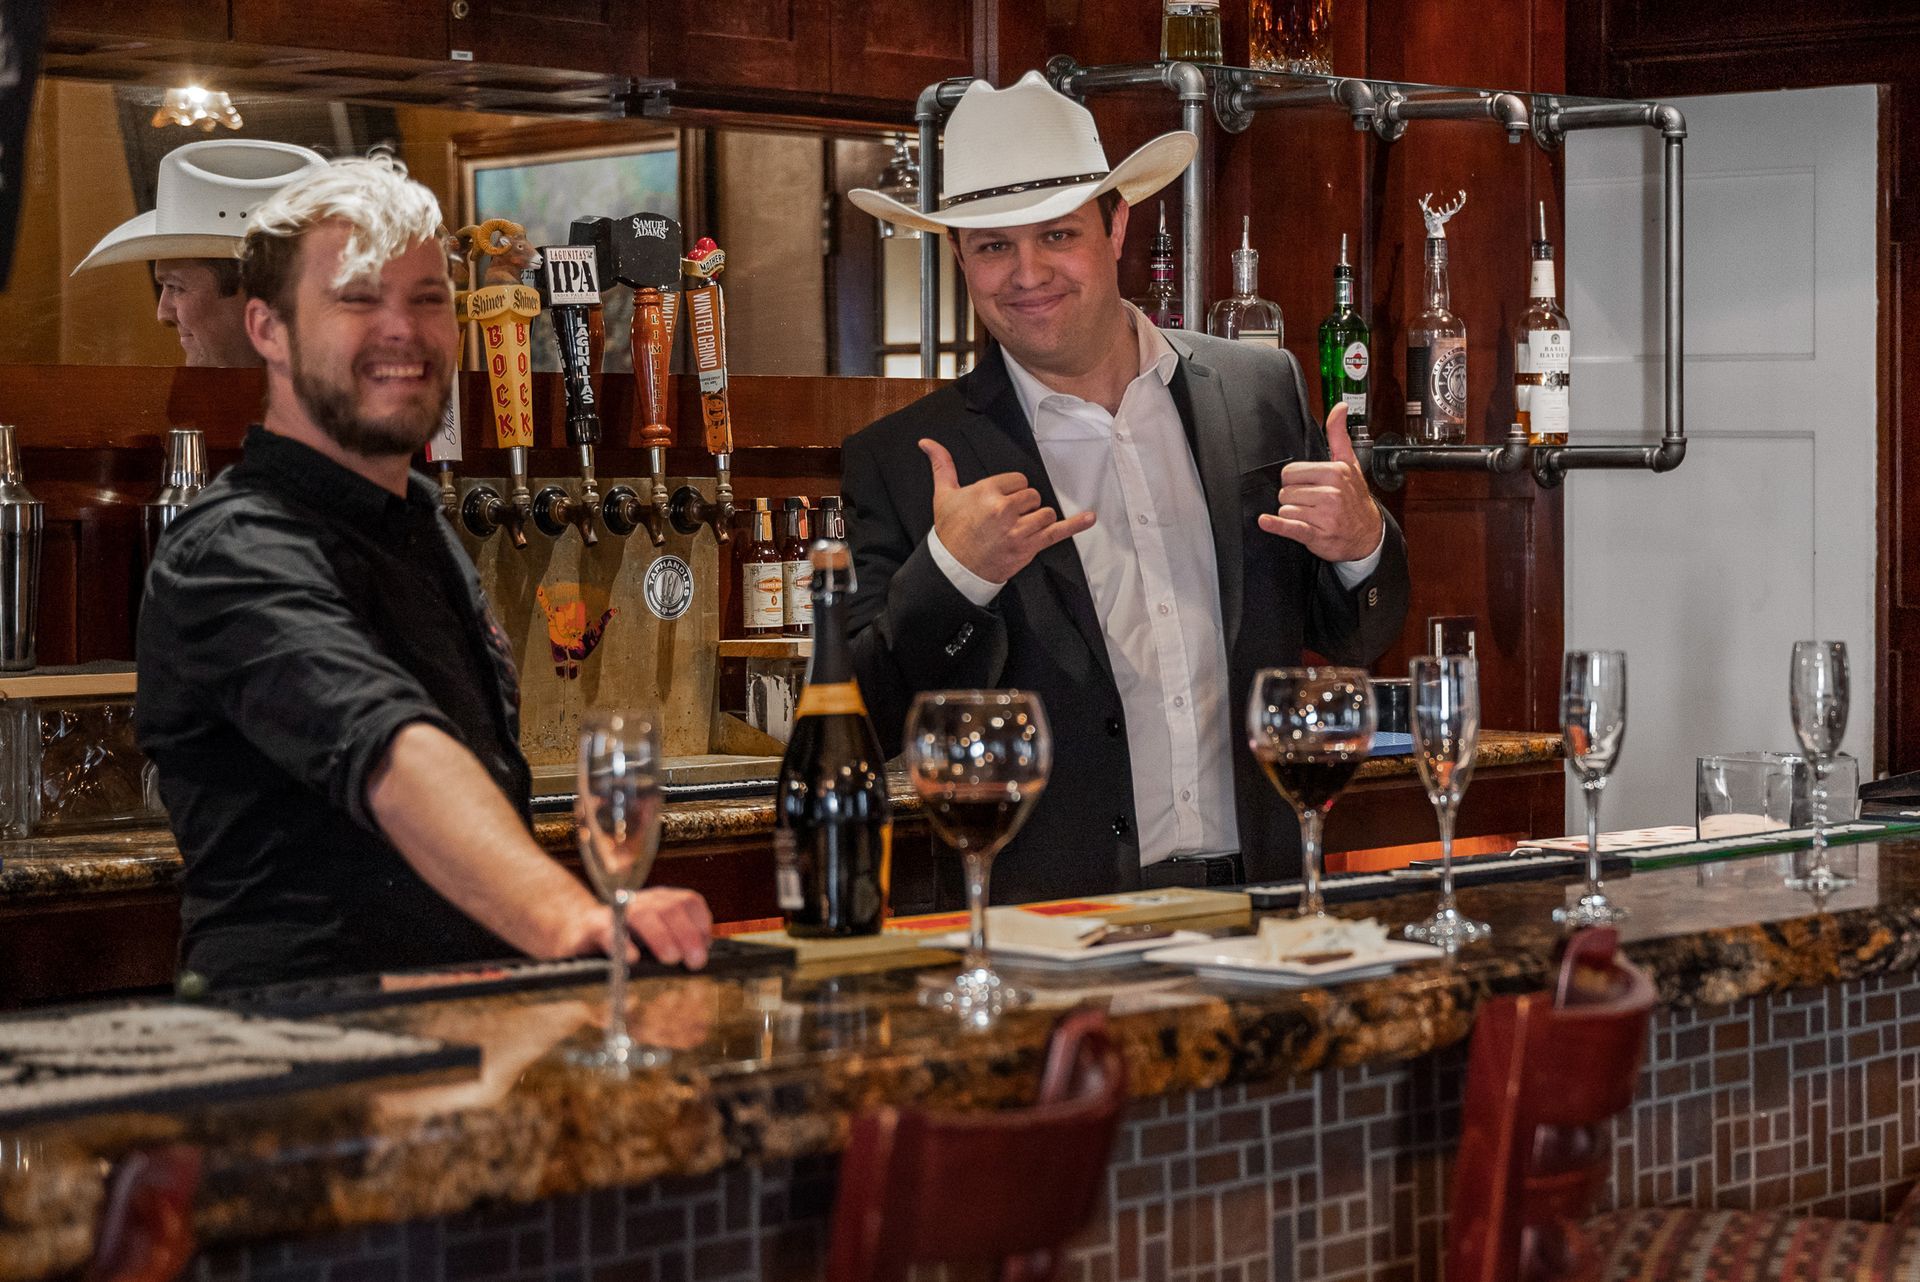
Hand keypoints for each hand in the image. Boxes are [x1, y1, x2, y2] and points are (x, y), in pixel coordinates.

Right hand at [550, 886, 712, 969]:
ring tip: (671, 958)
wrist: (578, 934)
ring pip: (643, 915)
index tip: (705, 949)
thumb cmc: (625, 941)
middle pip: (670, 907)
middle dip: (687, 934)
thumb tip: (700, 961)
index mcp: (661, 902)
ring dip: (661, 936)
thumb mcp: (654, 939)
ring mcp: (618, 912)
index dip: (701, 923)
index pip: (688, 901)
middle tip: (694, 962)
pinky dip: (623, 944)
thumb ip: (677, 944)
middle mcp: (642, 902)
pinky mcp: (595, 928)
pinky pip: (610, 932)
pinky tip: (633, 959)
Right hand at [920, 438, 1094, 583]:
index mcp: (986, 492)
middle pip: (1032, 495)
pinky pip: (1057, 532)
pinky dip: (1075, 525)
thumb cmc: (950, 532)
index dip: (1011, 490)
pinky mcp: (1028, 547)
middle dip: (1023, 505)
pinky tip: (1090, 518)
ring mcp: (1018, 530)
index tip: (999, 502)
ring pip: (1044, 512)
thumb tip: (927, 443)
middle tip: (1005, 519)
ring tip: (1018, 528)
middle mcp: (1004, 509)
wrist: (954, 568)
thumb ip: (942, 465)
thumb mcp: (944, 495)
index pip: (1017, 480)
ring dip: (1036, 519)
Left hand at [1256, 403, 1383, 563]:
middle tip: (1311, 503)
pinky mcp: (1317, 534)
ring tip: (1311, 516)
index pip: (1290, 472)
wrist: (1368, 533)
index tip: (1306, 486)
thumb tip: (1340, 407)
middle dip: (1293, 498)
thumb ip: (1338, 435)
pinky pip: (1290, 526)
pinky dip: (1277, 525)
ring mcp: (1324, 514)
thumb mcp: (1349, 463)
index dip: (1293, 480)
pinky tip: (1267, 521)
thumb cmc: (1355, 498)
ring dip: (1293, 515)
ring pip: (1285, 509)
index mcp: (1334, 472)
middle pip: (1285, 491)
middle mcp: (1331, 493)